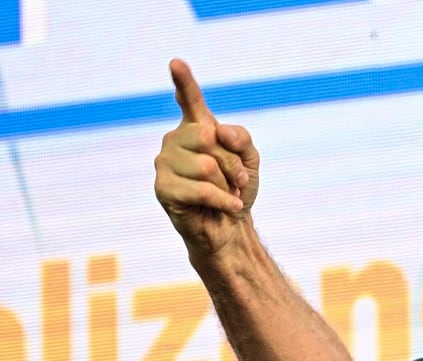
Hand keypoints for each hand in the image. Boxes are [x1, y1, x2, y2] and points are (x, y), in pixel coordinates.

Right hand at [153, 59, 259, 257]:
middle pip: (209, 137)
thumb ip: (241, 138)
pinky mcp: (163, 188)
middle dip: (232, 163)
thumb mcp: (250, 160)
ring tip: (227, 193)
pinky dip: (223, 200)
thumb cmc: (236, 189)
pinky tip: (230, 207)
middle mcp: (175, 140)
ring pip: (206, 165)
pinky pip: (201, 189)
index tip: (176, 63)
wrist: (231, 225)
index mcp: (195, 128)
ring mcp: (164, 163)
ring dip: (227, 185)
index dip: (184, 82)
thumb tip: (217, 131)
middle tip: (237, 180)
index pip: (190, 101)